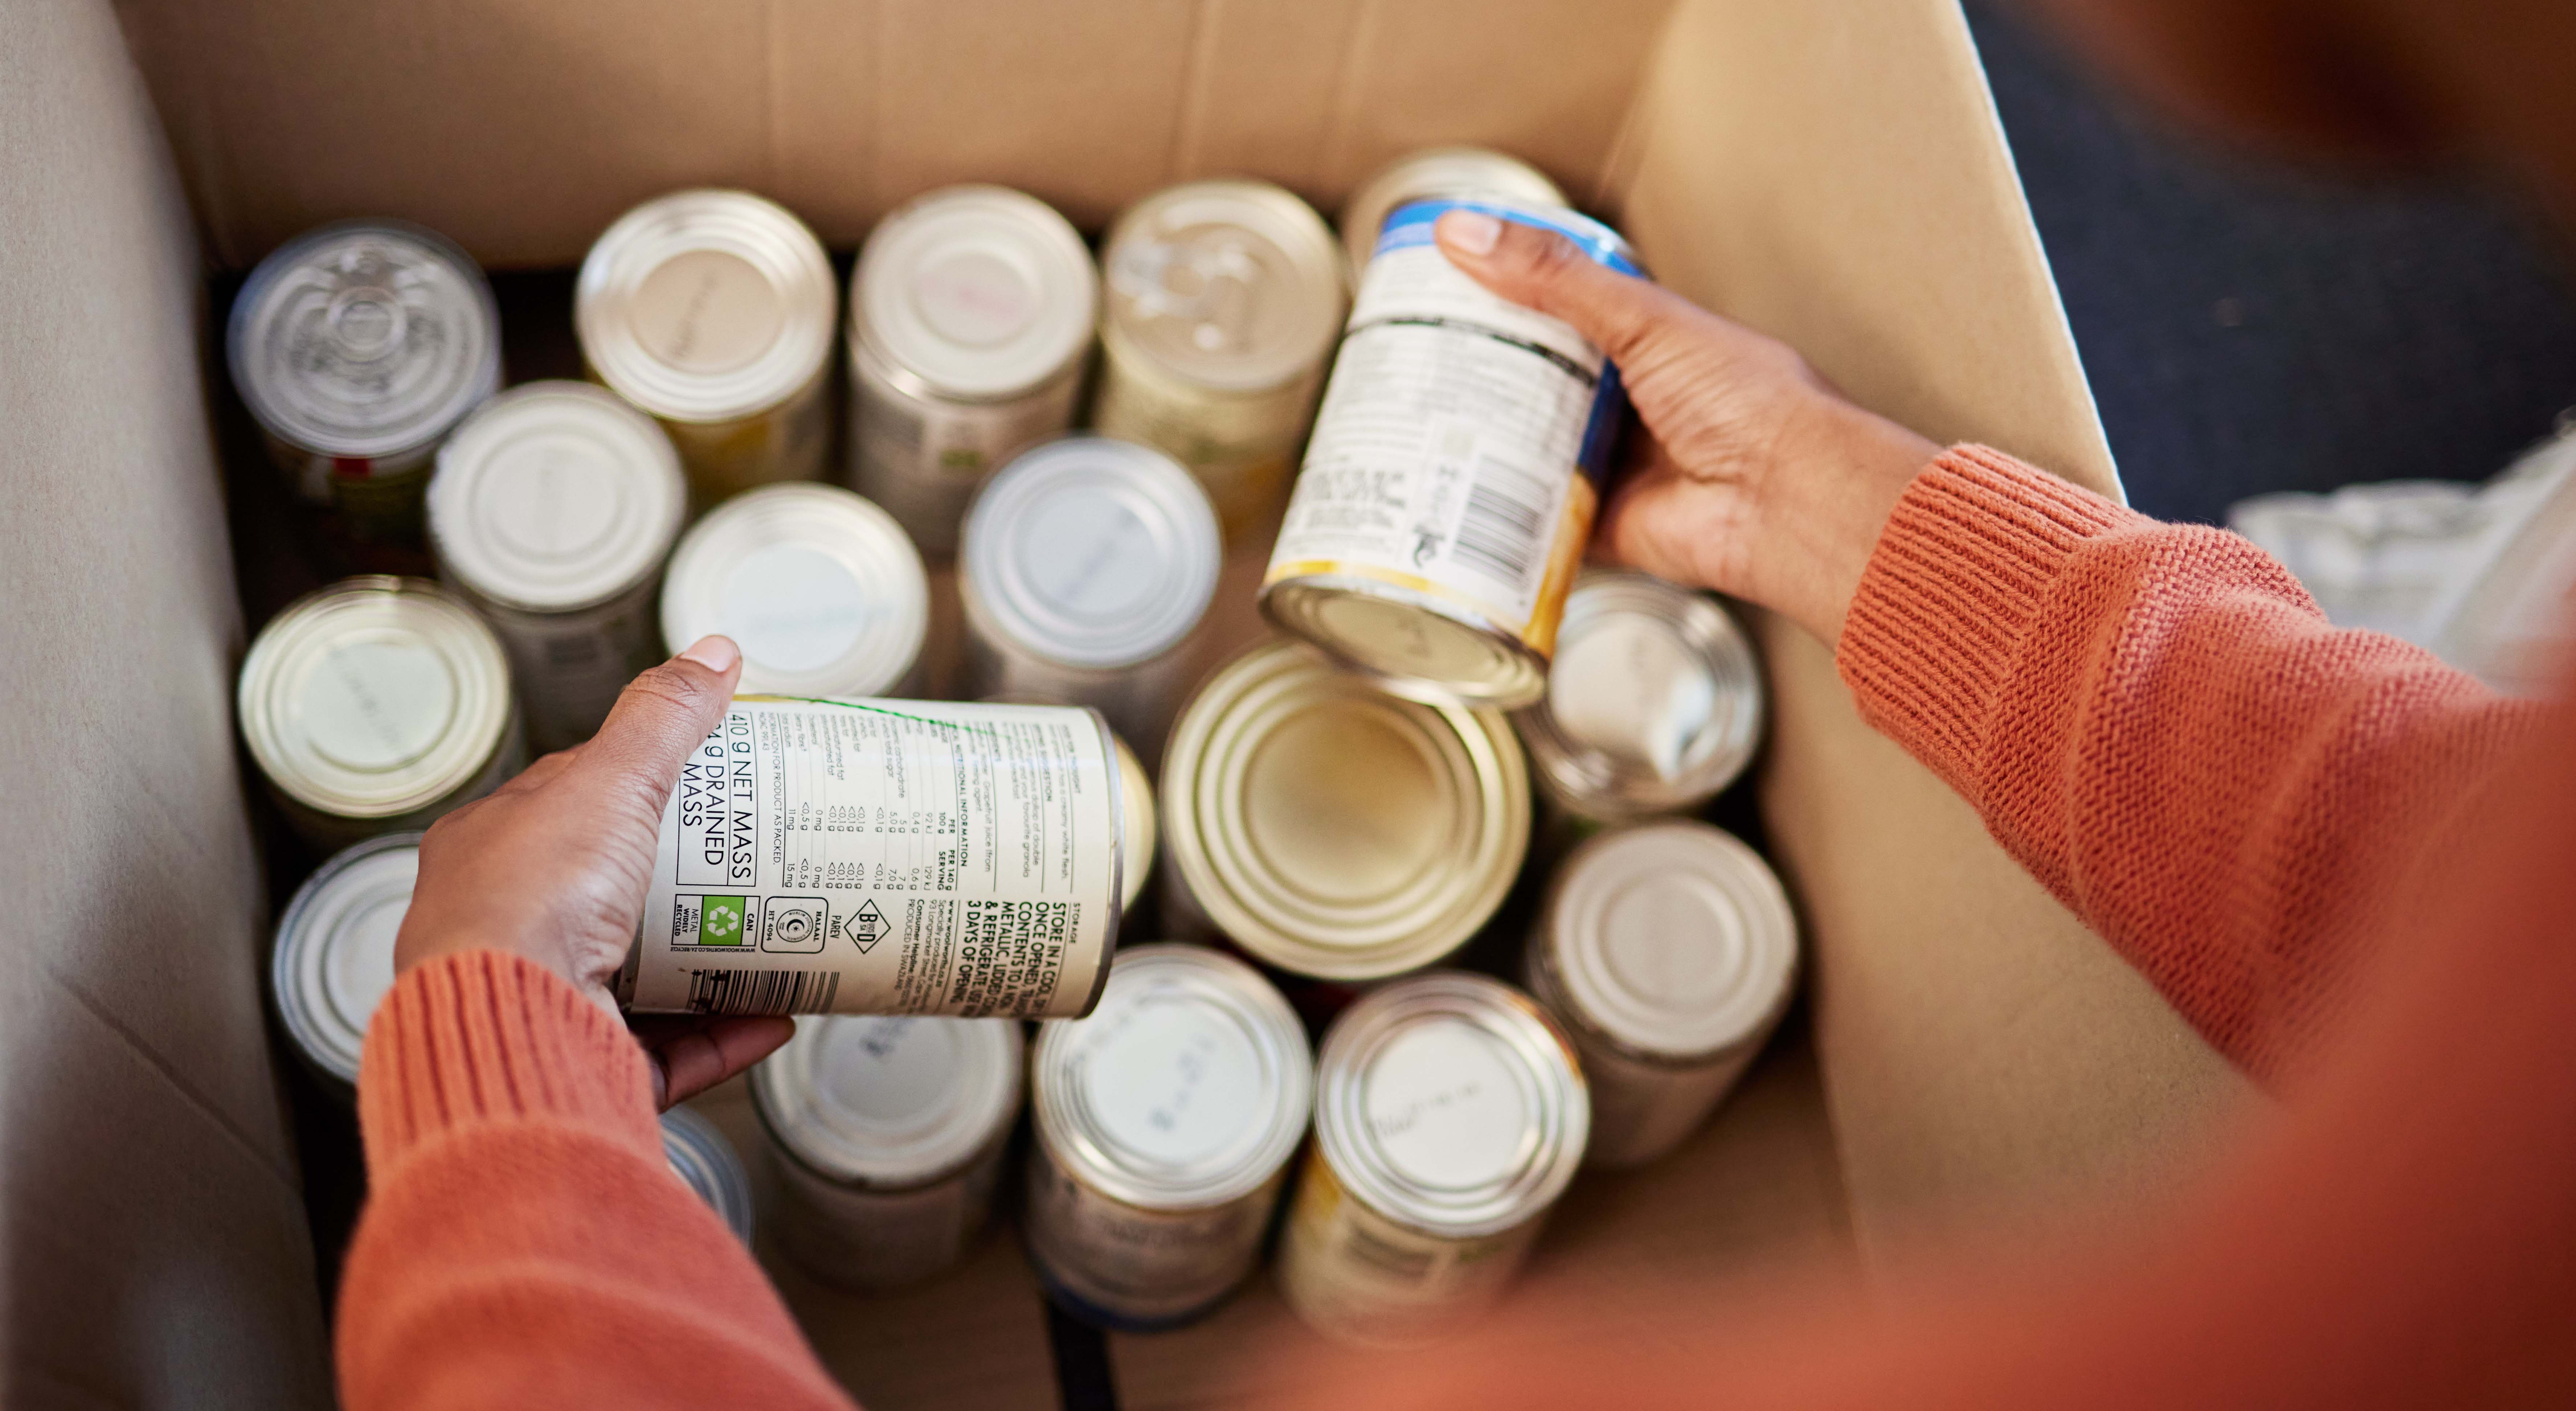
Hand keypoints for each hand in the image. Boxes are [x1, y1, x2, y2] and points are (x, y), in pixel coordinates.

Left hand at [394, 635, 790, 1107]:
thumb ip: (661, 717)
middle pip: (606, 893)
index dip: (631, 786)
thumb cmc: (531, 898)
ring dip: (710, 960)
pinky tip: (774, 1014)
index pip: (564, 804)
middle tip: (753, 863)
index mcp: (489, 853)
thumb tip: (713, 654)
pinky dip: (725, 1030)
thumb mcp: (608, 780)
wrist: (509, 1028)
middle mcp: (505, 927)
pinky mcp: (584, 1059)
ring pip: (637, 977)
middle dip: (681, 883)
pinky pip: (668, 1048)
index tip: (700, 786)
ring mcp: (543, 998)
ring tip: (775, 935)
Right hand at [1432, 209, 1938, 643]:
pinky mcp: (1602, 524)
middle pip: (1533, 382)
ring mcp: (1614, 465)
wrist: (1784, 501)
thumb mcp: (1644, 318)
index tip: (1440, 287)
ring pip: (1528, 450)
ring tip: (1411, 422)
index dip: (1501, 297)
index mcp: (1646, 340)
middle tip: (1409, 360)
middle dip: (1477, 375)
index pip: (1558, 309)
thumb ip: (1555, 277)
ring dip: (1482, 442)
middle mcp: (1628, 401)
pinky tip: (1450, 497)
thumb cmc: (1747, 403)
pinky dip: (1499, 515)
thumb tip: (1466, 231)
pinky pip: (1537, 520)